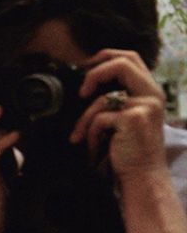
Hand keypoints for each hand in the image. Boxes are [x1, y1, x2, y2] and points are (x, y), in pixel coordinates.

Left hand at [69, 49, 166, 179]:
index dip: (104, 56)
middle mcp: (152, 94)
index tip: (85, 69)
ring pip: (102, 99)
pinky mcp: (133, 119)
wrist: (143, 176)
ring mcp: (145, 106)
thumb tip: (86, 79)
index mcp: (151, 90)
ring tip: (80, 134)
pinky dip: (90, 133)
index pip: (130, 57)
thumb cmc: (129, 147)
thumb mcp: (127, 115)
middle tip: (81, 92)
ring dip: (85, 119)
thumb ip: (118, 96)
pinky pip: (100, 118)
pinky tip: (92, 145)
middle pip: (122, 62)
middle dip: (94, 73)